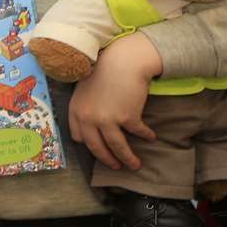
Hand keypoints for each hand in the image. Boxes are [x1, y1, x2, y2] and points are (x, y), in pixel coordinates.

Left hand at [67, 33, 158, 171]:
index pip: (78, 137)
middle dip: (108, 160)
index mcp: (76, 110)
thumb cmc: (105, 68)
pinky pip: (138, 132)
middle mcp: (89, 118)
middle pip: (97, 148)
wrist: (125, 58)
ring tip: (135, 165)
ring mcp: (107, 120)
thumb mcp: (85, 86)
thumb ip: (86, 105)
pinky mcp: (127, 118)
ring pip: (118, 147)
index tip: (98, 148)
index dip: (89, 144)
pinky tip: (151, 136)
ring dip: (128, 158)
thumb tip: (92, 123)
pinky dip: (145, 135)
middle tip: (116, 167)